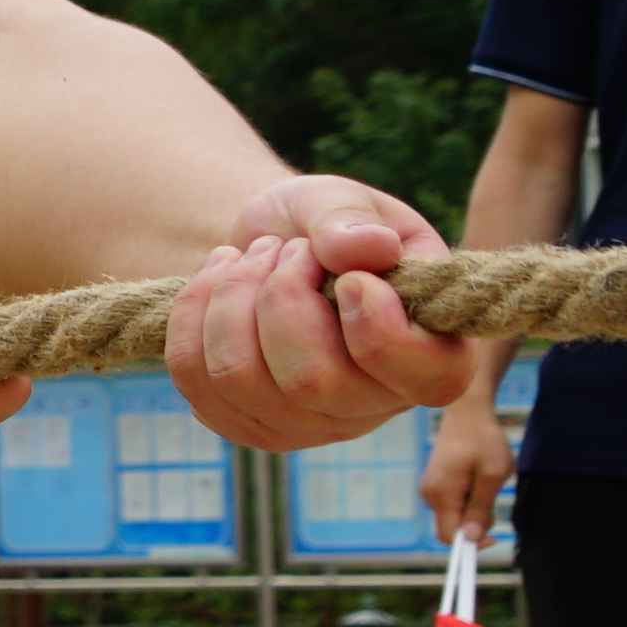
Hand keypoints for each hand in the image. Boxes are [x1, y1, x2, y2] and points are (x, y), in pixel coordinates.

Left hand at [168, 177, 480, 449]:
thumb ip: (351, 218)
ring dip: (232, 296)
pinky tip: (217, 278)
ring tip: (252, 256)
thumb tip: (368, 247)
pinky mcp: (240, 423)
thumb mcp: (343, 200)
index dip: (379, 328)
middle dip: (282, 294)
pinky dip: (192, 313)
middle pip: (311, 382)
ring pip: (240, 378)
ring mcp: (304, 426)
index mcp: (434, 354)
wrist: (268, 247)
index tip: (349, 276)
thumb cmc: (325, 226)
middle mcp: (373, 405)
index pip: (428, 378)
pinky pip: (193, 377)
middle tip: (289, 250)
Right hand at [421, 392, 515, 544]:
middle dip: (476, 522)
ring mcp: (430, 488)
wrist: (466, 411)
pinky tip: (478, 478)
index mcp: (441, 494)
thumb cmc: (484, 440)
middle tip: (495, 495)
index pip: (448, 536)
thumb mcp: (492, 475)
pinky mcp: (436, 482)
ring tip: (487, 481)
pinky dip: (469, 499)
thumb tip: (471, 538)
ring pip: (454, 515)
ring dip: (475, 508)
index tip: (495, 536)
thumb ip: (480, 508)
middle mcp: (430, 495)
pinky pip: (453, 503)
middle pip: (452, 527)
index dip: (471, 542)